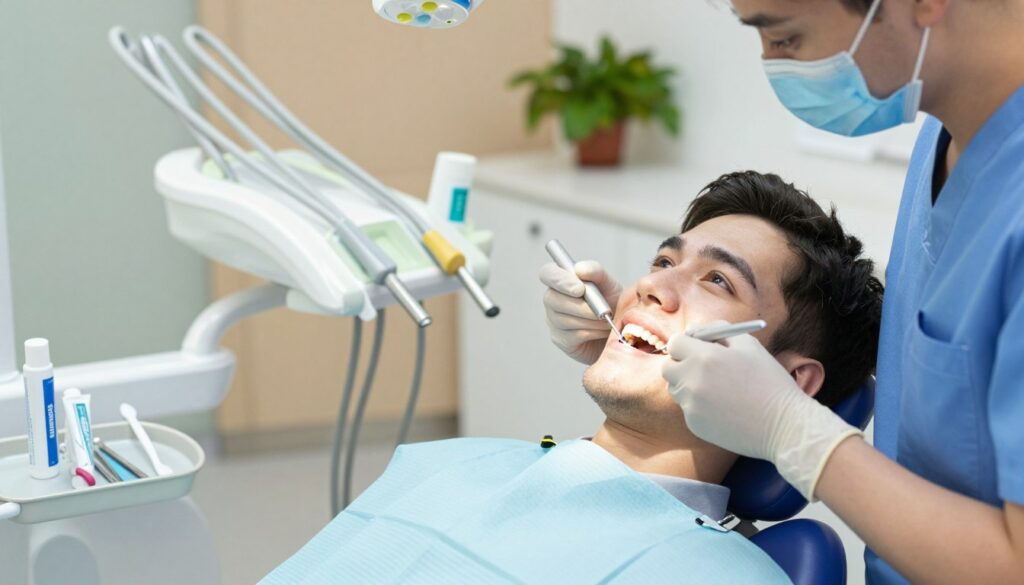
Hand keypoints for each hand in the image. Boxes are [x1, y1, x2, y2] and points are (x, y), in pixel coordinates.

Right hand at [539, 260, 622, 364]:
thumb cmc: (611, 302)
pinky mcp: (560, 339)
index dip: (560, 280)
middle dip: (581, 306)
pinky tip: (602, 330)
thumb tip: (579, 269)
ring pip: (564, 319)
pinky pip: (573, 335)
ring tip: (607, 319)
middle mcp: (552, 299)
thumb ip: (595, 272)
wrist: (621, 327)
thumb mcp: (609, 283)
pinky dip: (592, 332)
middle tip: (604, 310)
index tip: (580, 289)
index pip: (547, 273)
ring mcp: (553, 320)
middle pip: (553, 299)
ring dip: (591, 320)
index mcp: (561, 280)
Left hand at [662, 328, 860, 499]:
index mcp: (704, 357)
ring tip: (718, 388)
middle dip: (680, 363)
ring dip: (688, 384)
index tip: (695, 347)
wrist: (784, 425)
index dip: (685, 344)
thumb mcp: (749, 345)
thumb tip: (696, 331)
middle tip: (700, 366)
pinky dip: (698, 405)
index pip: (674, 343)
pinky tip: (723, 407)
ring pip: (675, 389)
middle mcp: (692, 381)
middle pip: (667, 367)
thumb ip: (719, 331)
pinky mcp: (694, 424)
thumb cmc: (770, 382)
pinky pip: (687, 408)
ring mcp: (691, 405)